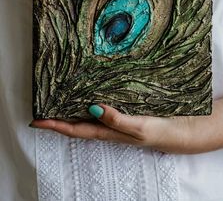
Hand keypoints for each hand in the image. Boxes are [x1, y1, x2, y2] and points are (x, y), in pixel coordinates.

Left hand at [29, 93, 222, 153]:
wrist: (183, 131)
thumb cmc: (161, 132)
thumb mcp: (139, 127)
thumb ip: (117, 120)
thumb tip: (91, 108)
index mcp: (109, 132)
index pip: (76, 129)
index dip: (56, 125)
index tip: (37, 120)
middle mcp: (109, 126)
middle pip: (78, 122)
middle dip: (59, 115)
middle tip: (44, 104)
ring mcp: (117, 119)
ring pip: (89, 115)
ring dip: (73, 108)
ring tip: (60, 97)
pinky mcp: (125, 112)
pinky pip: (103, 107)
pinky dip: (91, 101)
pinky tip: (91, 92)